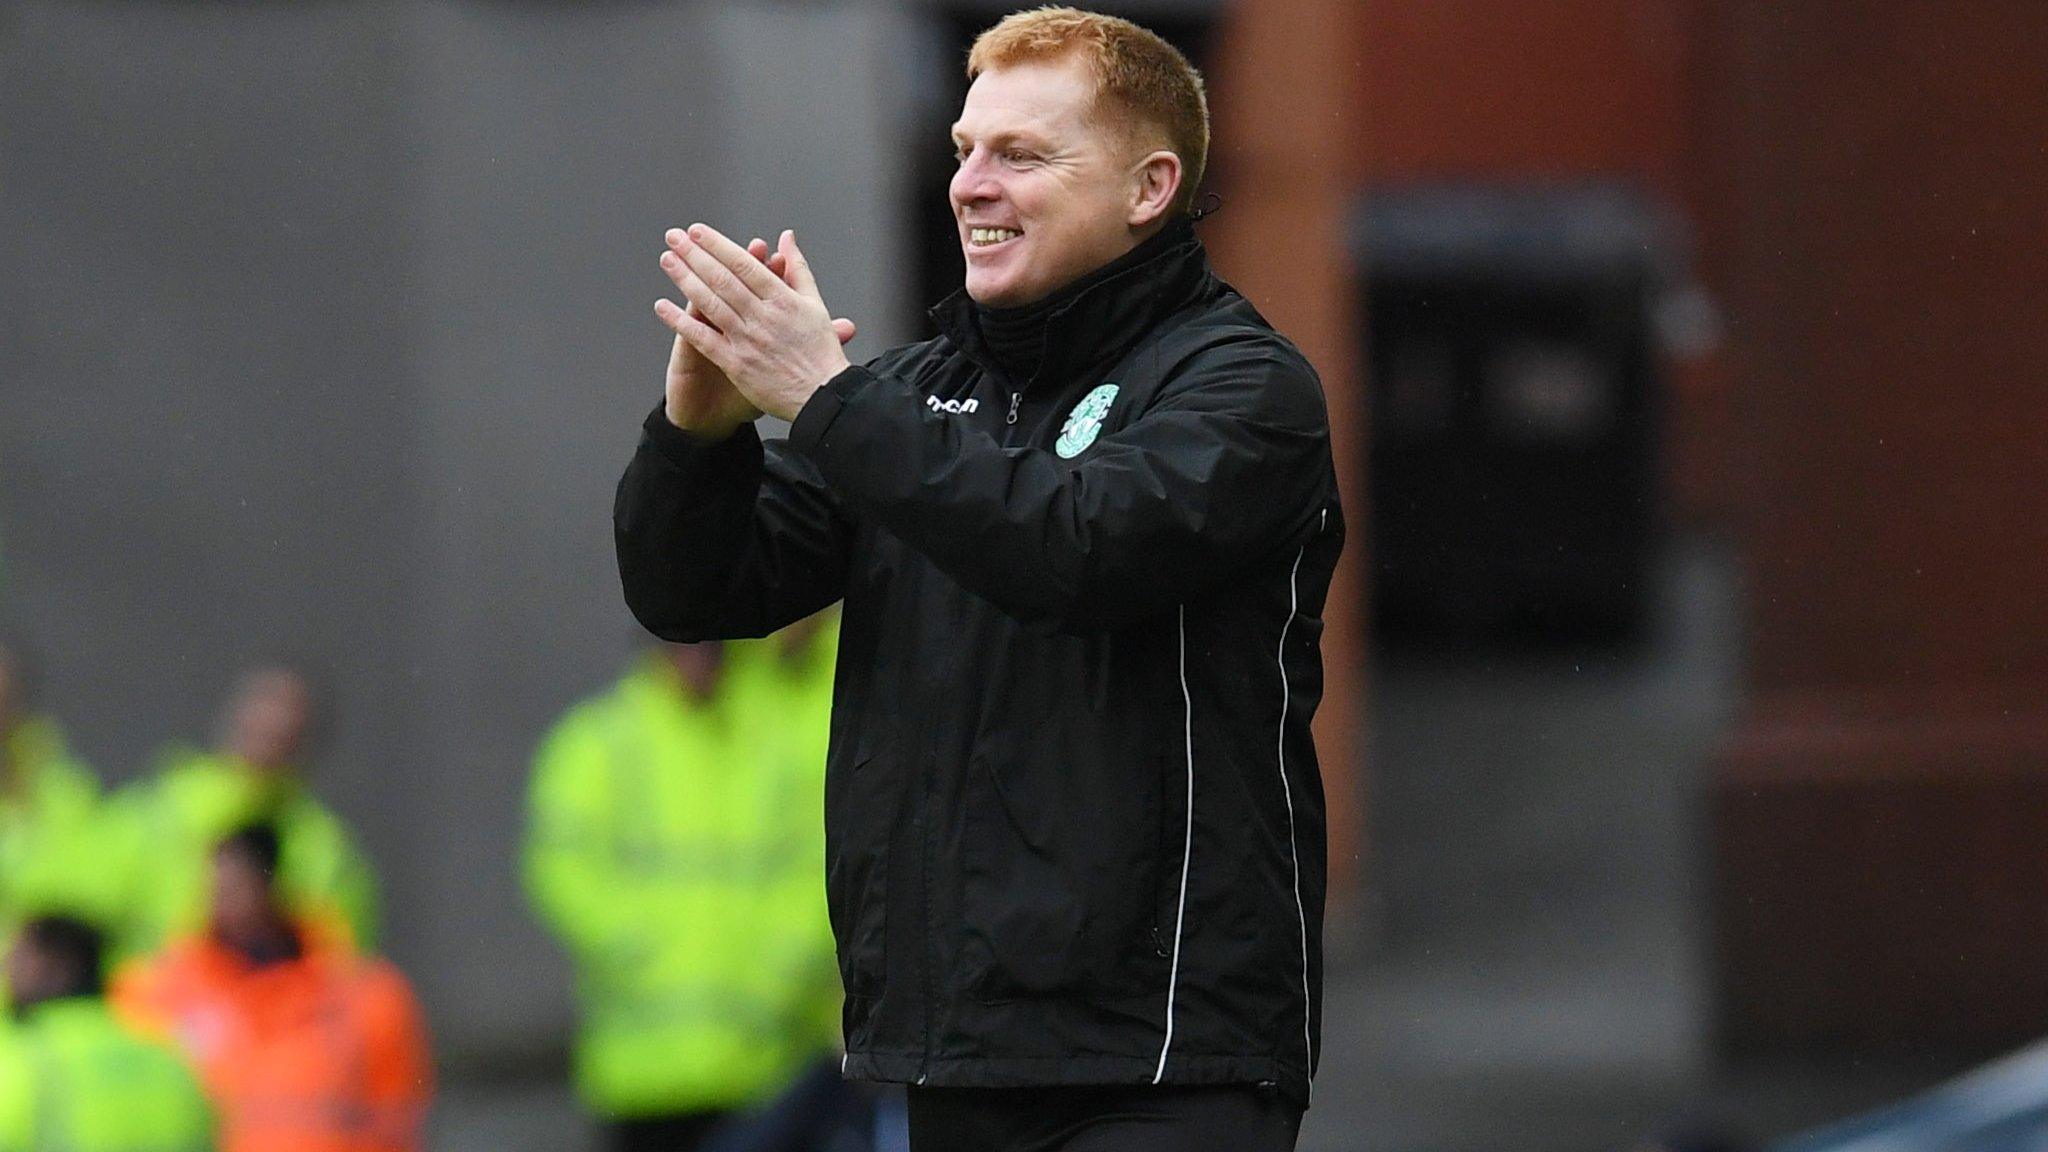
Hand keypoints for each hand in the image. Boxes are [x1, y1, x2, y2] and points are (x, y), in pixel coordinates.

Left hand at [656, 225, 852, 421]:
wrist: (822, 397)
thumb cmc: (821, 353)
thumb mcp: (815, 304)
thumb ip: (797, 268)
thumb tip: (786, 238)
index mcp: (783, 300)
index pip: (744, 264)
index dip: (718, 245)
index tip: (698, 231)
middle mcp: (763, 317)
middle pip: (722, 279)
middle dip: (695, 255)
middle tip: (674, 238)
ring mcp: (747, 340)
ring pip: (710, 303)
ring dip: (685, 279)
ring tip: (668, 261)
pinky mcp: (736, 364)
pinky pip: (703, 339)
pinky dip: (681, 322)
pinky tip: (663, 307)